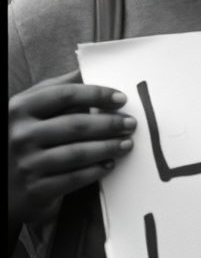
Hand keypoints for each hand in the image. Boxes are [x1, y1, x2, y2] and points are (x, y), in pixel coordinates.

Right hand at [9, 70, 134, 226]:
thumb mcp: (32, 107)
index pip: (66, 94)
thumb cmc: (24, 137)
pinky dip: (95, 171)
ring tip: (126, 143)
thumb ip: (58, 88)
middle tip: (130, 123)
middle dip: (110, 123)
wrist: (2, 184)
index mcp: (21, 109)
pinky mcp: (34, 190)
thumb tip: (88, 67)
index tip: (122, 99)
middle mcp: (20, 135)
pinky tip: (109, 165)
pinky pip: (73, 179)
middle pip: (76, 125)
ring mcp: (26, 164)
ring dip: (108, 147)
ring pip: (77, 153)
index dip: (98, 94)